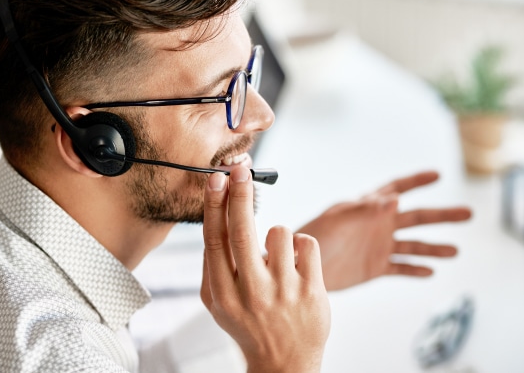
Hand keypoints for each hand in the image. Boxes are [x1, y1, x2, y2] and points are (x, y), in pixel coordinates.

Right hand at [201, 166, 329, 372]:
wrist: (284, 364)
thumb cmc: (248, 325)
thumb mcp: (217, 304)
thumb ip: (210, 266)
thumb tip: (214, 217)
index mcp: (222, 293)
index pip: (215, 239)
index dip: (214, 204)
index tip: (216, 178)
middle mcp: (251, 292)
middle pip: (242, 229)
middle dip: (240, 192)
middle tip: (241, 169)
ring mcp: (284, 292)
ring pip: (280, 232)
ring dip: (278, 236)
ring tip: (279, 258)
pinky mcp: (312, 291)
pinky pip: (308, 243)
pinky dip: (302, 246)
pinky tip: (298, 265)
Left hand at [297, 171, 470, 290]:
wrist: (300, 267)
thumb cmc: (314, 237)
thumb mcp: (337, 220)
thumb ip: (364, 209)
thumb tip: (393, 198)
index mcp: (368, 208)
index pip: (396, 189)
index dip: (416, 181)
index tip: (437, 174)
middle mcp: (378, 225)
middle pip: (416, 218)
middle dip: (442, 216)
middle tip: (469, 213)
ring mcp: (379, 246)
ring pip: (414, 246)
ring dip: (434, 248)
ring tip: (454, 251)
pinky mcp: (375, 267)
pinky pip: (401, 268)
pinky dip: (416, 270)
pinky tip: (431, 272)